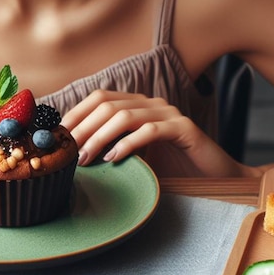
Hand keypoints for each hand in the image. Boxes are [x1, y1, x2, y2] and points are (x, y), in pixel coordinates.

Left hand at [62, 89, 249, 176]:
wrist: (215, 176)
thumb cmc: (171, 167)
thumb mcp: (133, 155)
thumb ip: (109, 147)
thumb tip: (73, 152)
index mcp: (138, 104)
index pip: (100, 98)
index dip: (76, 113)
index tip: (58, 135)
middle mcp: (152, 103)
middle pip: (108, 105)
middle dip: (83, 128)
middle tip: (69, 151)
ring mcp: (169, 114)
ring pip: (125, 115)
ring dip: (100, 137)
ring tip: (86, 158)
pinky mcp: (184, 129)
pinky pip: (150, 131)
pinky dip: (128, 143)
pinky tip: (114, 158)